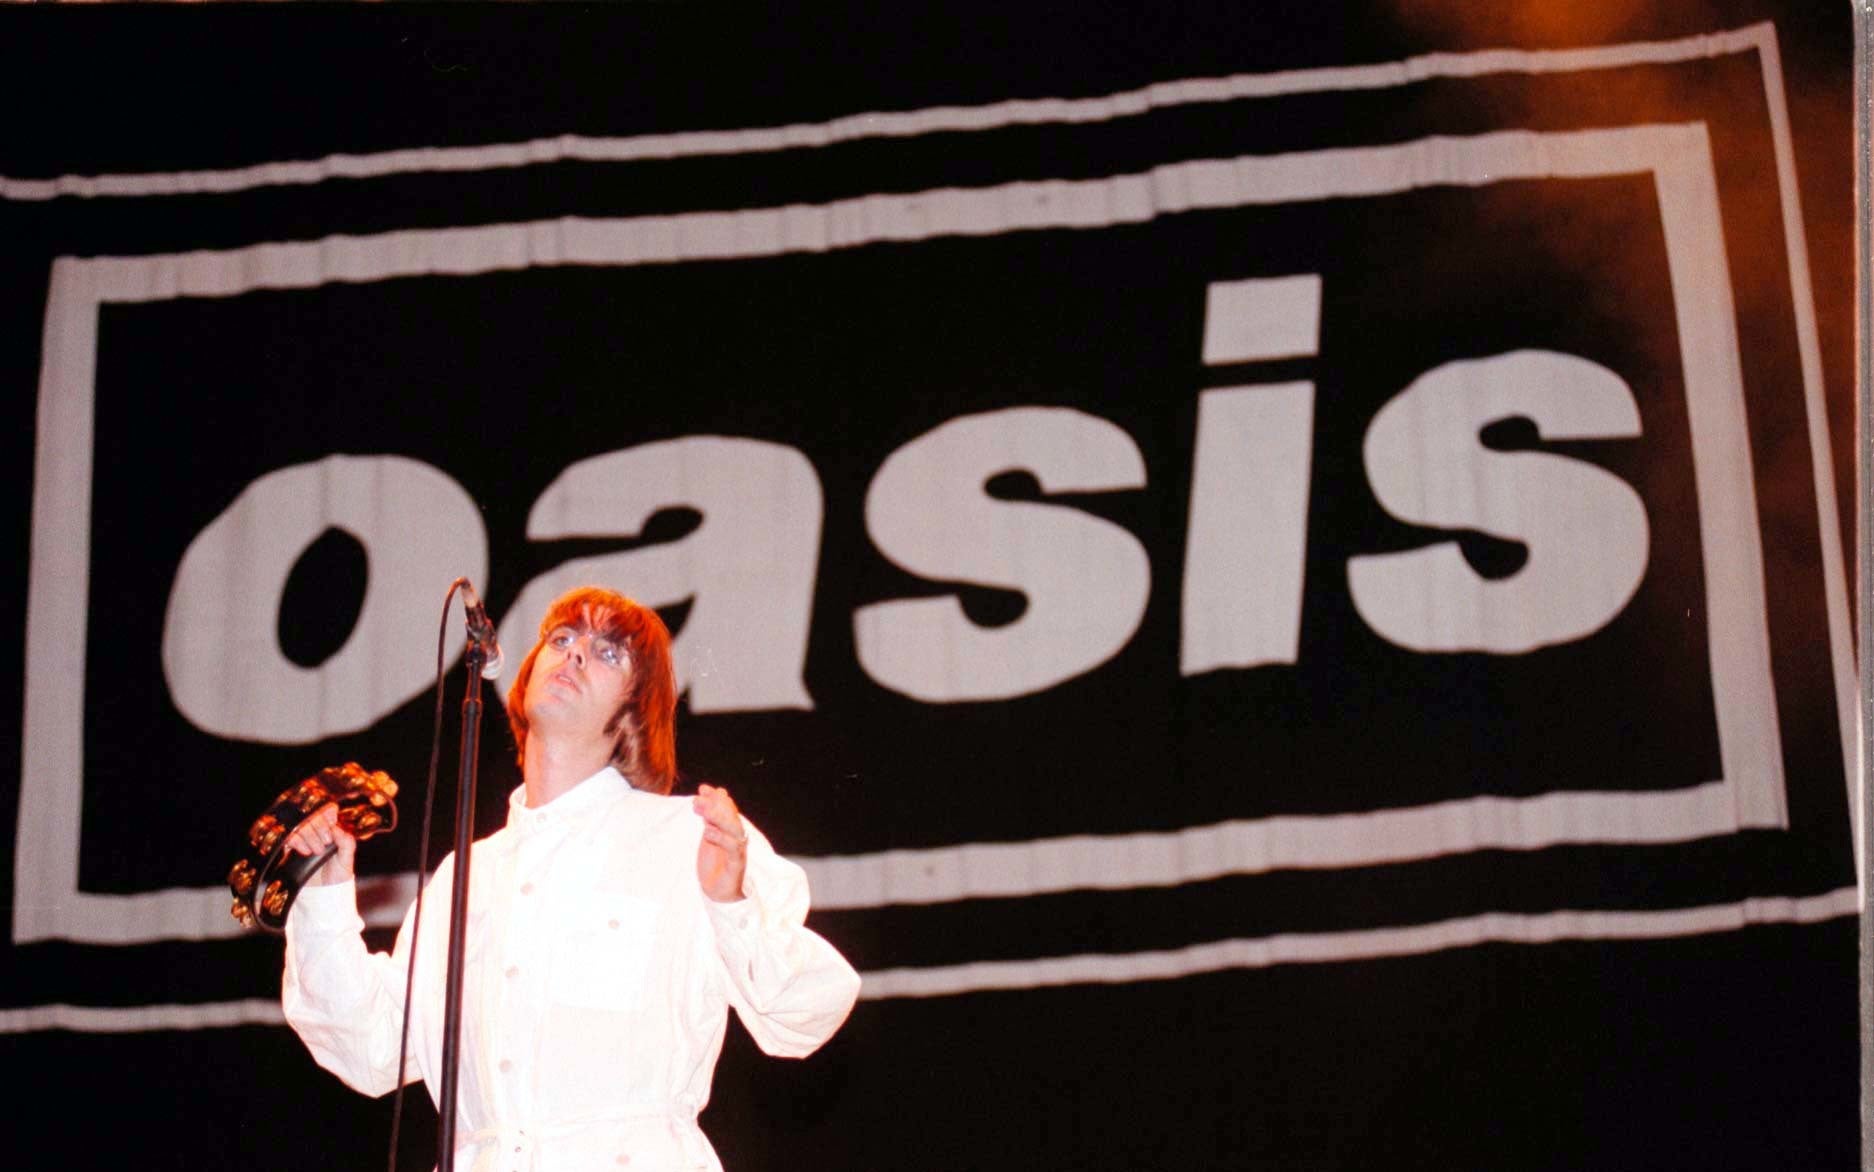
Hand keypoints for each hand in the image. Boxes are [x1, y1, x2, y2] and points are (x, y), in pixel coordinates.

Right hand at [283, 803, 356, 886]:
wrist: (323, 893)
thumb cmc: (337, 875)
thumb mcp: (347, 859)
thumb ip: (347, 843)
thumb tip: (337, 829)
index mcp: (332, 830)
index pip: (327, 810)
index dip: (328, 813)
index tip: (331, 824)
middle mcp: (317, 831)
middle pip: (312, 815)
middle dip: (320, 828)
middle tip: (325, 843)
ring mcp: (303, 838)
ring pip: (301, 824)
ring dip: (309, 836)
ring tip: (316, 851)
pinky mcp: (291, 848)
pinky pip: (289, 836)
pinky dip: (297, 841)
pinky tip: (305, 852)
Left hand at [693, 784, 746, 902]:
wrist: (719, 892)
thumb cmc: (715, 863)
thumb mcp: (709, 836)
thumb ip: (710, 816)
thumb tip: (710, 793)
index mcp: (730, 830)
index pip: (727, 808)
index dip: (716, 797)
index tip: (702, 789)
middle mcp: (737, 837)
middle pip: (730, 816)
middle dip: (715, 805)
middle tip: (698, 799)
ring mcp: (738, 850)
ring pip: (733, 829)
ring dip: (718, 817)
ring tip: (701, 810)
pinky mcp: (737, 864)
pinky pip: (732, 849)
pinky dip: (721, 839)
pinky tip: (708, 832)